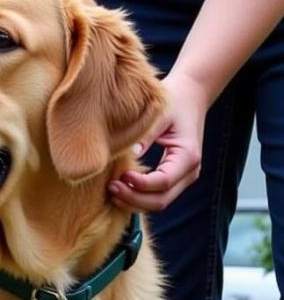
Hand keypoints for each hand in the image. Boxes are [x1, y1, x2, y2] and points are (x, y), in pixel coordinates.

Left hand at [108, 71, 210, 212]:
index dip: (139, 185)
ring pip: (157, 204)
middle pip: (160, 201)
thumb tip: (129, 156)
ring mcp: (183, 179)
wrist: (190, 95)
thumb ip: (146, 136)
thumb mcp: (159, 114)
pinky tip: (120, 190)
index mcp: (188, 156)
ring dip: (133, 202)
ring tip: (112, 191)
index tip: (119, 177)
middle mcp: (190, 172)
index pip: (162, 182)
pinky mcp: (175, 180)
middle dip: (133, 199)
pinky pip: (155, 197)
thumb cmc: (174, 101)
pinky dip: (137, 198)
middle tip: (111, 187)